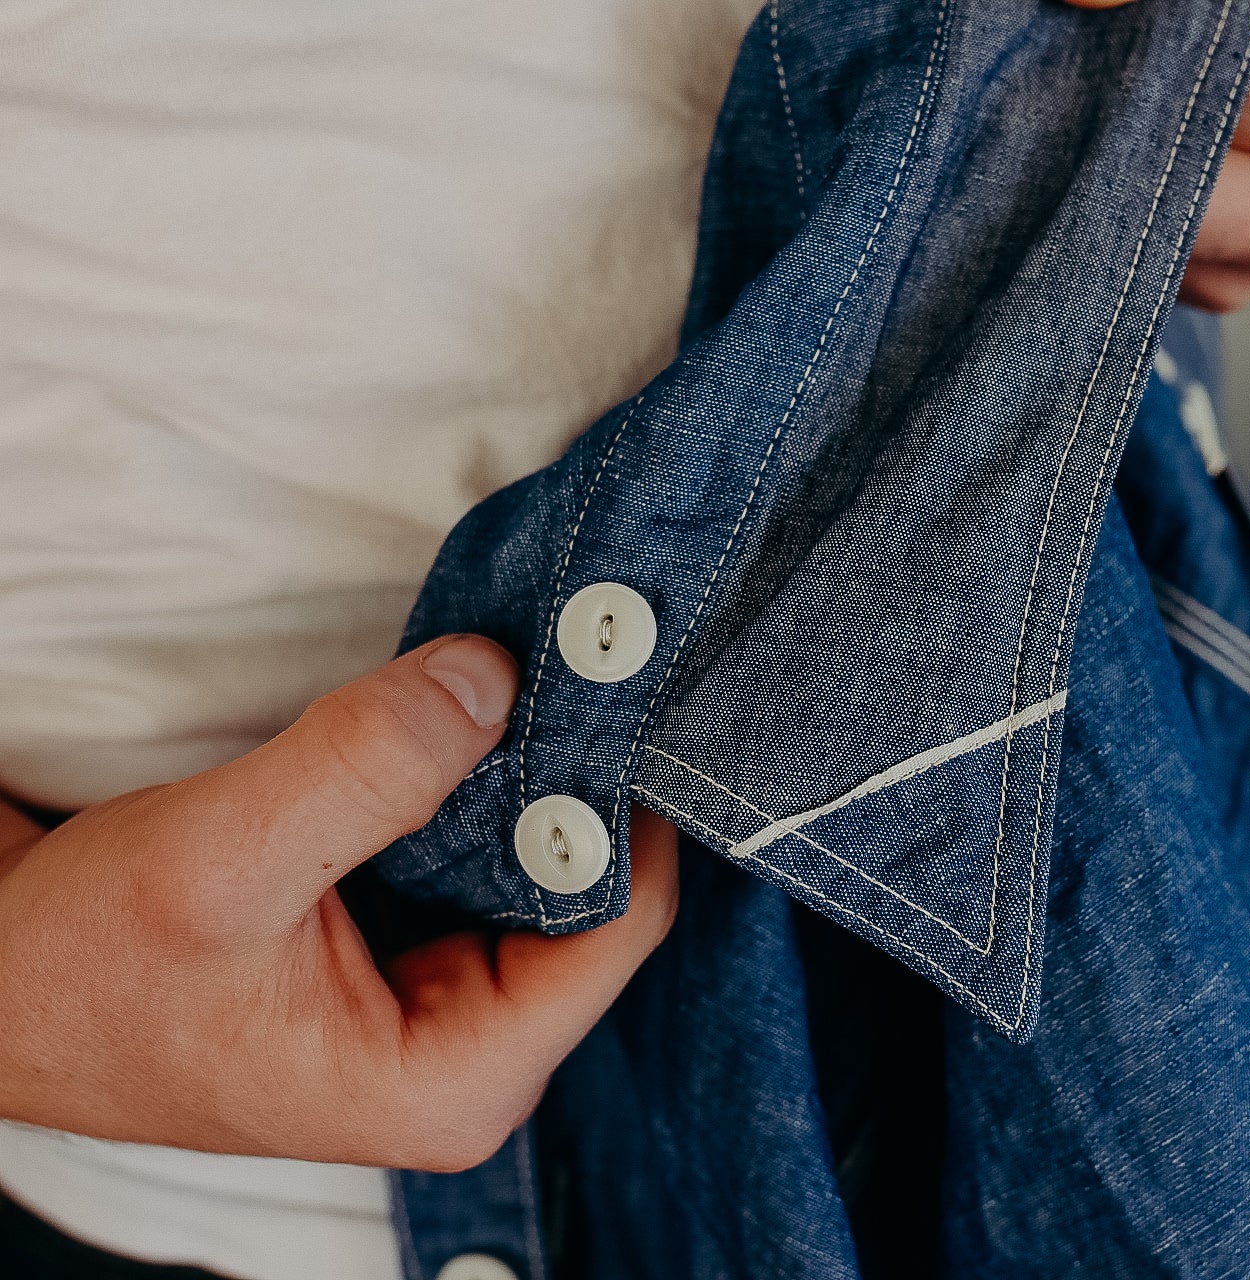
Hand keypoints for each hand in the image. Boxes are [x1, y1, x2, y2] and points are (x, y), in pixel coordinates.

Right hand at [0, 636, 676, 1171]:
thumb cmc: (74, 967)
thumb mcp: (216, 860)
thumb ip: (362, 770)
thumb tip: (492, 680)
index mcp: (453, 1082)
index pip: (618, 932)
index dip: (626, 806)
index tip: (612, 689)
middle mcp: (472, 1056)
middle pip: (597, 896)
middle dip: (580, 781)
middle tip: (574, 660)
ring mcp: (447, 1006)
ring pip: (550, 867)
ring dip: (533, 774)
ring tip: (525, 674)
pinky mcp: (415, 956)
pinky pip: (496, 858)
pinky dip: (486, 787)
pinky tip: (468, 721)